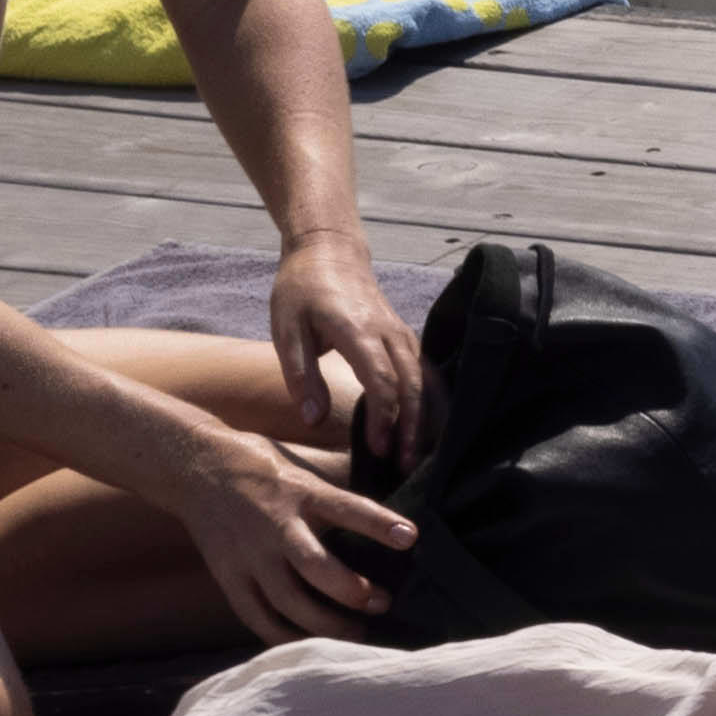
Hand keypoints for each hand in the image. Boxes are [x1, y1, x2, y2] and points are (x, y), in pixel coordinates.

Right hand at [146, 400, 417, 644]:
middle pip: (312, 565)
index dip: (379, 523)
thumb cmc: (263, 466)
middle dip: (350, 589)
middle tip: (384, 604)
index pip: (346, 507)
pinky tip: (310, 646)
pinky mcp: (227, 576)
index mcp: (300, 492)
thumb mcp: (303, 467)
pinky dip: (282, 636)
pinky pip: (255, 615)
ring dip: (324, 622)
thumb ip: (337, 491)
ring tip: (357, 633)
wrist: (195, 468)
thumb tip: (384, 512)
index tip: (411, 537)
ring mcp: (247, 554)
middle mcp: (274, 524)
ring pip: (286, 599)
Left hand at [267, 221, 422, 468]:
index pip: (382, 380)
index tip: (376, 449)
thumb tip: (312, 418)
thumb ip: (300, 375)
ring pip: (425, 377)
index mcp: (358, 331)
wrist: (329, 250)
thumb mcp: (286, 331)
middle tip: (405, 465)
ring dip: (425, 416)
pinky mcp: (402, 334)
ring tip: (418, 453)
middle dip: (413, 426)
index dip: (383, 417)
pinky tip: (426, 422)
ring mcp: (400, 331)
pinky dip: (429, 398)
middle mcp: (388, 331)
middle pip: (412, 383)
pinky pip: (424, 368)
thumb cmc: (301, 291)